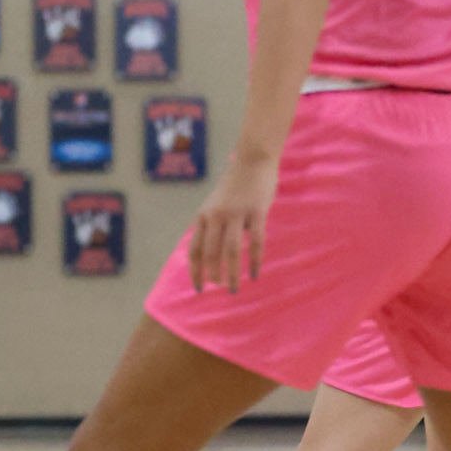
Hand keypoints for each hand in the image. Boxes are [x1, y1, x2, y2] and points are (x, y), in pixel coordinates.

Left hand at [188, 151, 279, 292]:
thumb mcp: (214, 205)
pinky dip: (255, 260)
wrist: (252, 161)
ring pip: (230, 251)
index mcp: (203, 216)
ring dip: (231, 273)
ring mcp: (235, 213)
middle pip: (209, 252)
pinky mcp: (256, 211)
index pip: (194, 249)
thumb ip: (210, 225)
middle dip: (212, 275)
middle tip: (219, 290)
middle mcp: (215, 215)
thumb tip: (207, 254)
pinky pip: (255, 241)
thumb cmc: (234, 186)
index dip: (195, 270)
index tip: (198, 288)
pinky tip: (255, 273)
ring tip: (233, 289)